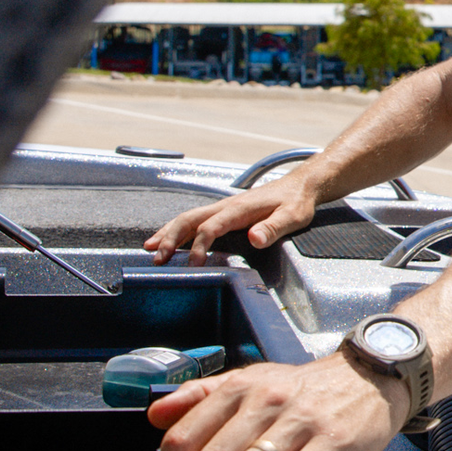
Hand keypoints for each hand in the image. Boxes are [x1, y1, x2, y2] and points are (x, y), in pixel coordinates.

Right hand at [144, 177, 316, 264]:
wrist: (301, 186)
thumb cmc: (297, 202)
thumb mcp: (292, 217)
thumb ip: (273, 228)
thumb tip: (254, 238)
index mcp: (240, 209)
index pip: (211, 227)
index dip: (200, 246)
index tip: (194, 264)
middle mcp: (226, 206)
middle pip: (190, 220)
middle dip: (171, 238)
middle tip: (157, 258)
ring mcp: (224, 208)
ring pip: (189, 219)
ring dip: (169, 233)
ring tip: (151, 249)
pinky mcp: (225, 212)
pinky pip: (196, 220)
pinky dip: (179, 230)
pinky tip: (169, 240)